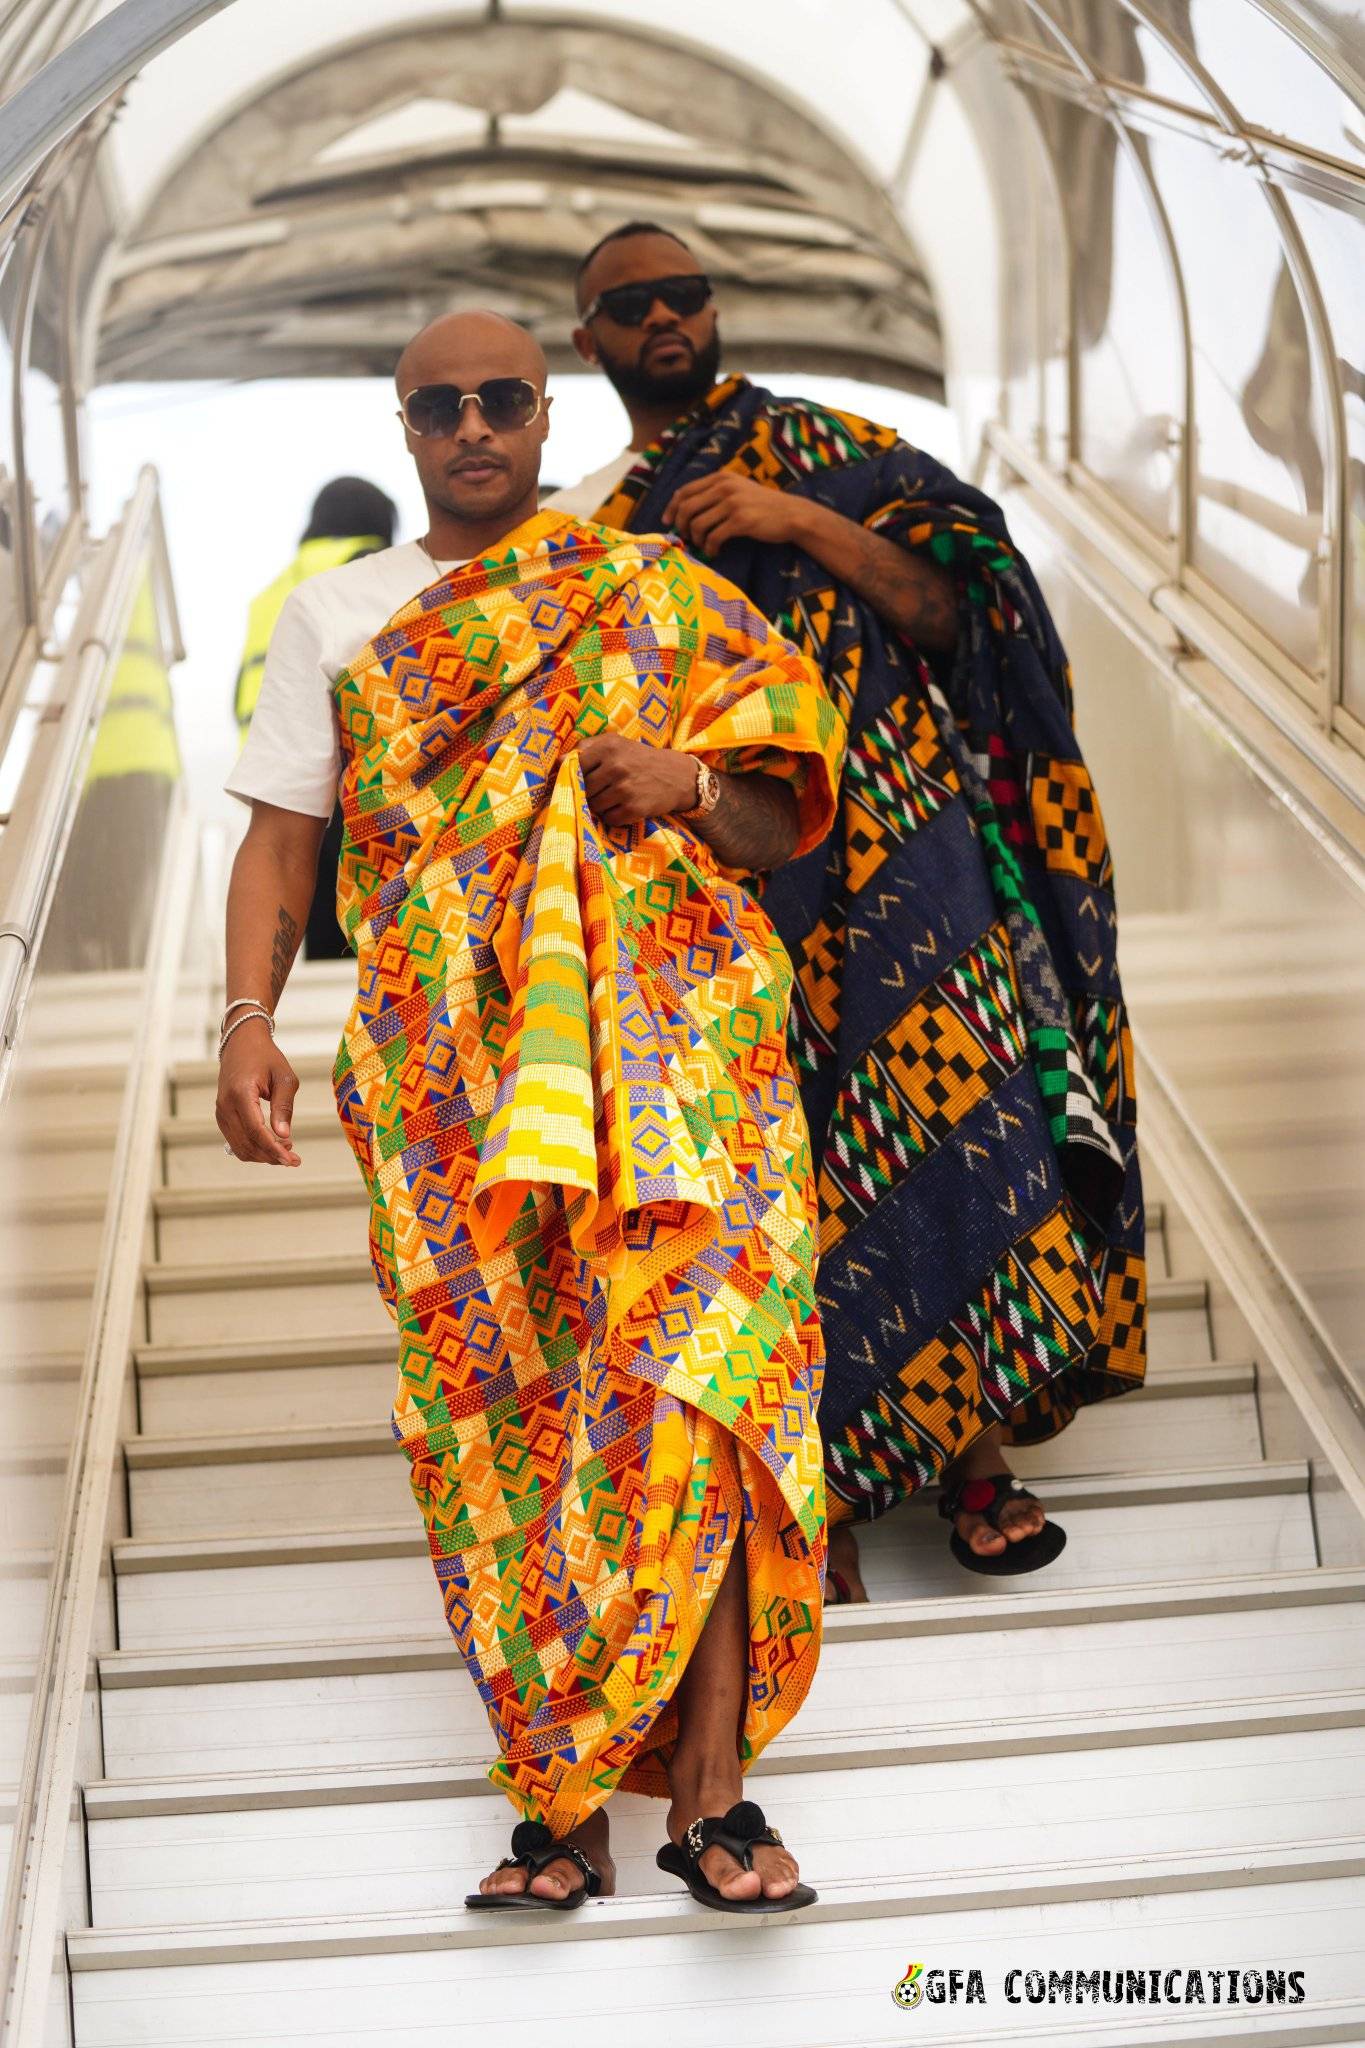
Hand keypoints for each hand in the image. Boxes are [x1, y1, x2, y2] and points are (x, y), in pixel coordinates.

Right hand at [215, 1018, 300, 1165]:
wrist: (242, 1043)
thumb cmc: (266, 1057)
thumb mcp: (284, 1078)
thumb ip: (284, 1107)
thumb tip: (284, 1136)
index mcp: (240, 1093)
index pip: (256, 1131)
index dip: (274, 1149)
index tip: (292, 1160)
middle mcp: (225, 1105)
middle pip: (247, 1143)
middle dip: (271, 1156)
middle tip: (294, 1158)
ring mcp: (221, 1111)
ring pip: (240, 1147)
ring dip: (262, 1155)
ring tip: (285, 1151)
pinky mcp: (222, 1115)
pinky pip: (236, 1140)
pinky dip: (253, 1148)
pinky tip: (272, 1145)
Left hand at [576, 732, 698, 828]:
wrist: (676, 776)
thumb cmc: (639, 758)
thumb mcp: (616, 743)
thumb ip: (587, 747)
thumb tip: (559, 762)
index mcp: (608, 747)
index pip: (575, 766)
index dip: (575, 776)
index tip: (580, 779)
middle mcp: (616, 767)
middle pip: (584, 789)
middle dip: (588, 792)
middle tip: (601, 790)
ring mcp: (625, 789)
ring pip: (594, 806)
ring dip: (600, 806)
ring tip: (614, 797)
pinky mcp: (633, 809)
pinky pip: (609, 819)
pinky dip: (613, 816)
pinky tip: (624, 806)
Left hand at [663, 472, 803, 554]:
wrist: (792, 514)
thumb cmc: (763, 505)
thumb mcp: (739, 489)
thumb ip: (716, 492)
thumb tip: (686, 508)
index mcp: (721, 477)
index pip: (685, 491)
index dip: (671, 508)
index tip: (667, 522)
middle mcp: (725, 487)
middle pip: (687, 508)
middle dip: (681, 526)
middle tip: (687, 538)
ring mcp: (733, 503)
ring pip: (698, 524)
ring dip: (697, 539)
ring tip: (703, 546)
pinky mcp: (741, 521)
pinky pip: (714, 537)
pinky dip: (710, 548)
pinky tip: (715, 552)